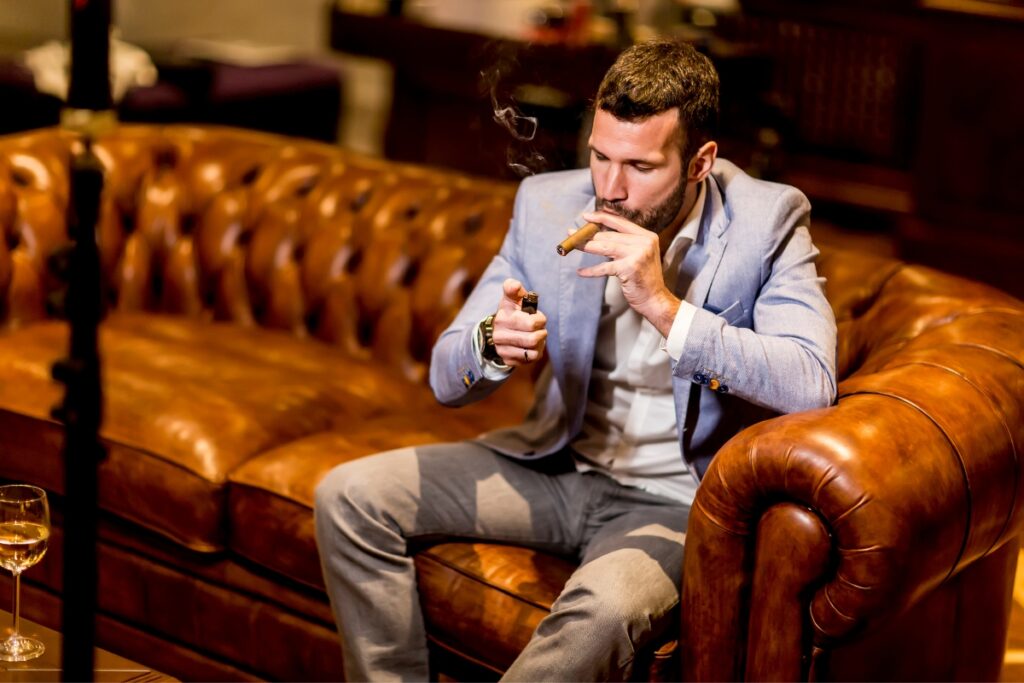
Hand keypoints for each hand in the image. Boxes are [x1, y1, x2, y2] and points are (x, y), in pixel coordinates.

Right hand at [492, 278, 546, 366]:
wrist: (500, 330)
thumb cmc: (512, 311)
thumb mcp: (512, 298)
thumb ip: (513, 287)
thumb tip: (514, 285)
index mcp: (502, 317)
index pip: (531, 323)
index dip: (540, 320)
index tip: (537, 316)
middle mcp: (499, 334)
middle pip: (533, 338)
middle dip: (541, 331)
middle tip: (539, 327)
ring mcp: (502, 349)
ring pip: (533, 350)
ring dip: (540, 342)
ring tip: (536, 335)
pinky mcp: (507, 360)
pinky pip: (531, 358)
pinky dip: (536, 351)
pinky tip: (532, 345)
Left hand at [576, 211, 679, 335]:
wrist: (655, 299)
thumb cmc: (644, 279)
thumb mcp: (639, 255)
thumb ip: (626, 244)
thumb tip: (599, 235)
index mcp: (647, 236)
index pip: (620, 223)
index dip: (601, 218)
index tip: (586, 216)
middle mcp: (644, 242)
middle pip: (610, 235)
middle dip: (588, 235)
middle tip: (572, 234)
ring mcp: (637, 254)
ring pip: (605, 247)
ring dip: (586, 246)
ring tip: (571, 245)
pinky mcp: (629, 268)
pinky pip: (604, 267)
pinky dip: (591, 271)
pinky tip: (580, 272)